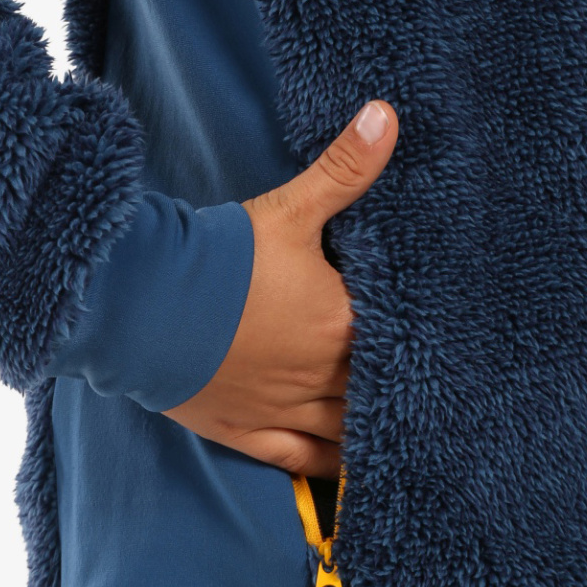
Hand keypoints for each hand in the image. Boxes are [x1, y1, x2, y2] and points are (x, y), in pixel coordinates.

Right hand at [162, 100, 398, 477]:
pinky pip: (304, 461)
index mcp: (342, 326)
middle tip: (434, 392)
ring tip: (406, 435)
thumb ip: (344, 169)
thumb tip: (388, 115)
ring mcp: (286, 411)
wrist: (144, 305)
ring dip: (377, 431)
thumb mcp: (288, 210)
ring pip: (350, 432)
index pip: (399, 339)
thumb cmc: (219, 258)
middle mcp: (324, 377)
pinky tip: (351, 471)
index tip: (443, 342)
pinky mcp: (249, 432)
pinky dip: (332, 468)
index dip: (421, 341)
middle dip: (404, 389)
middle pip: (379, 389)